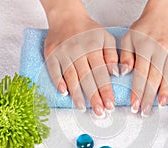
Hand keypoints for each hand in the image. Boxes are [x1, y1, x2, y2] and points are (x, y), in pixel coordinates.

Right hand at [41, 0, 118, 116]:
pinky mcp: (51, 55)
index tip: (110, 104)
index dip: (106, 90)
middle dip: (94, 97)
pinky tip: (64, 93)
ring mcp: (63, 53)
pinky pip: (54, 70)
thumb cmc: (88, 30)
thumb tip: (116, 73)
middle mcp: (78, 51)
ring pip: (71, 77)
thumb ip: (111, 55)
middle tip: (99, 112)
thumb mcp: (106, 37)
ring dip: (77, 94)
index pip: (101, 73)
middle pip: (87, 77)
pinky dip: (59, 82)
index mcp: (93, 48)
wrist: (66, 17)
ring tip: (83, 108)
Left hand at [120, 0, 167, 115]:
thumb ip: (125, 56)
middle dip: (149, 96)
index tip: (135, 104)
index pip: (140, 73)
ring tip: (160, 104)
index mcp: (144, 46)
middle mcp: (159, 48)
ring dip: (164, 91)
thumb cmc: (145, 27)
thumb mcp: (128, 38)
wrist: (164, 12)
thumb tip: (123, 73)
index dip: (137, 91)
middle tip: (145, 110)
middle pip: (154, 76)